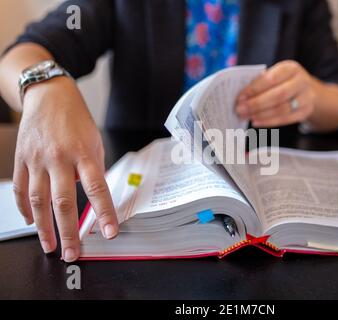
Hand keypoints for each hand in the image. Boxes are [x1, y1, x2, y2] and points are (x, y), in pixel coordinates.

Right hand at [13, 77, 118, 261]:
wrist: (48, 96)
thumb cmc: (76, 120)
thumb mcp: (95, 141)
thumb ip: (93, 169)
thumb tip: (91, 196)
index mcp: (83, 153)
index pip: (96, 188)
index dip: (104, 212)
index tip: (110, 232)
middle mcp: (58, 158)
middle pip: (62, 202)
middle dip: (68, 231)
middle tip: (72, 253)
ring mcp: (36, 160)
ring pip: (38, 201)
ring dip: (43, 228)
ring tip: (50, 246)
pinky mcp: (21, 160)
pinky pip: (21, 190)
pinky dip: (25, 209)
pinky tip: (31, 222)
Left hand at [236, 60, 316, 127]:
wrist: (309, 91)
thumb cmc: (284, 82)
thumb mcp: (277, 75)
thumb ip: (261, 82)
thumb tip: (241, 96)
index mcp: (291, 68)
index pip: (271, 78)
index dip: (254, 88)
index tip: (240, 97)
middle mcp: (301, 82)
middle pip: (278, 95)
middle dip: (256, 104)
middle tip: (240, 109)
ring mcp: (306, 98)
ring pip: (282, 109)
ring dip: (261, 114)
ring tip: (246, 116)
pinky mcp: (305, 112)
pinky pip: (285, 119)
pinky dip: (269, 122)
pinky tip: (256, 122)